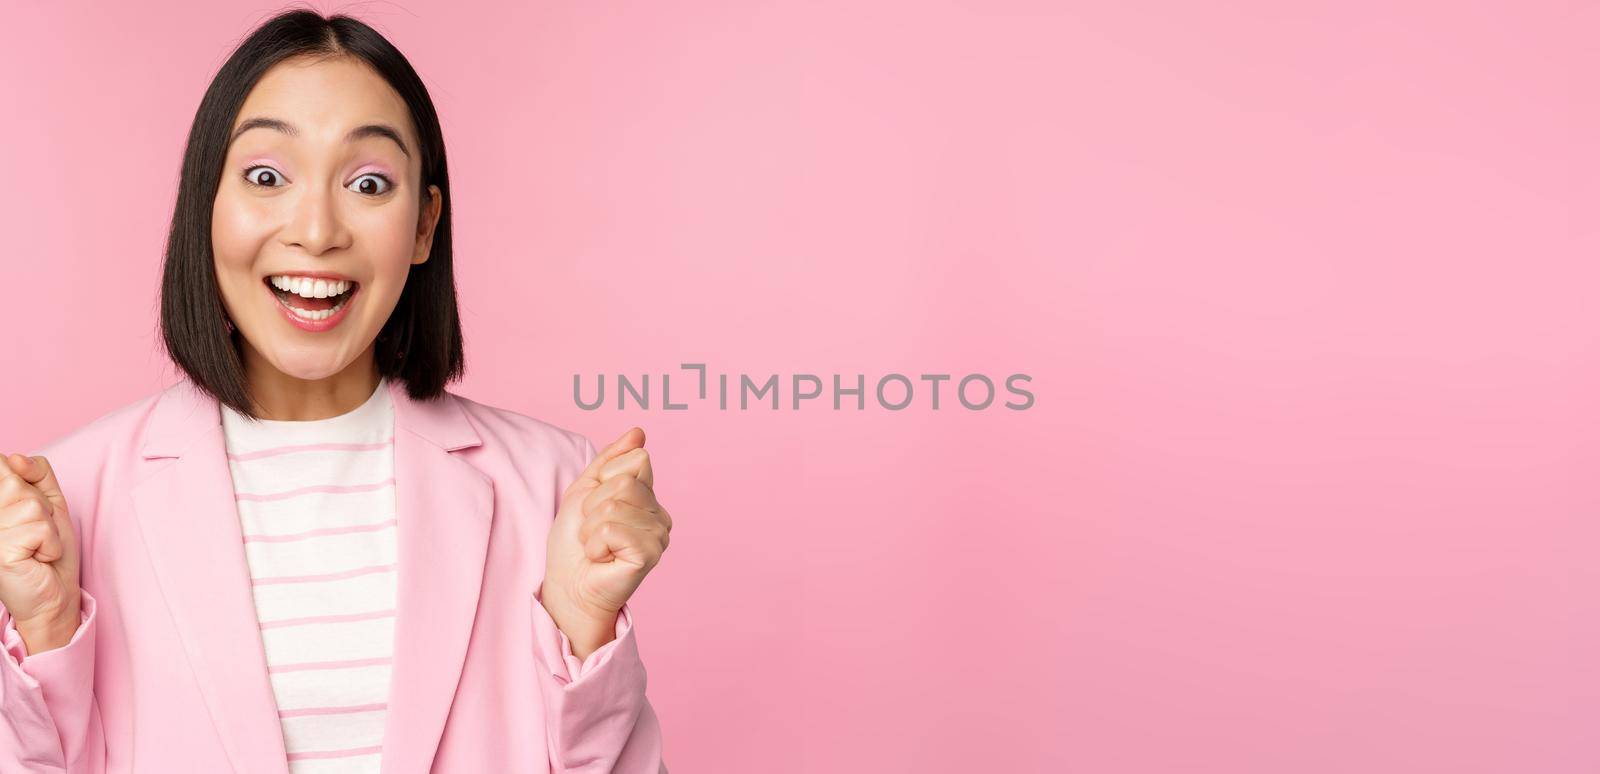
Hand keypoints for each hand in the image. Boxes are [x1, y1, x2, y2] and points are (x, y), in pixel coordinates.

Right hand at [0, 453, 81, 653]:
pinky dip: (49, 544)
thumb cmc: (49, 549)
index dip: (27, 482)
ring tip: (37, 547)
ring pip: (31, 506)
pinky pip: (39, 529)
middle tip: (37, 534)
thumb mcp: (50, 502)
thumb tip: (13, 458)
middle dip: (41, 507)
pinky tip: (38, 559)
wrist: (54, 594)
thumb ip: (36, 472)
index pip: (4, 464)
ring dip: (47, 528)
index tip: (29, 511)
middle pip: (19, 484)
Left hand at [541, 428, 671, 649]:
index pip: (637, 459)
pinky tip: (601, 558)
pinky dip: (595, 542)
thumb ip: (611, 460)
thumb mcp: (585, 489)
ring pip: (617, 504)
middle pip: (626, 481)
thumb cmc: (574, 542)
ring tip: (596, 545)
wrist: (567, 584)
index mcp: (648, 496)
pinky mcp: (650, 554)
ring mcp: (659, 535)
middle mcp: (660, 514)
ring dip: (592, 527)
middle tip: (592, 530)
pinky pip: (614, 528)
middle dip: (594, 504)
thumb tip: (638, 431)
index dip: (604, 480)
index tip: (595, 506)